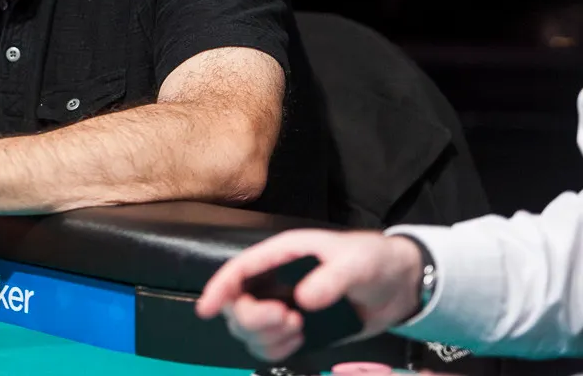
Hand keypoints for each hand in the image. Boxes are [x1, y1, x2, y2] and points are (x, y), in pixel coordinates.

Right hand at [194, 230, 424, 361]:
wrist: (398, 284)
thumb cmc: (373, 261)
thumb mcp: (357, 263)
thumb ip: (332, 279)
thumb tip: (303, 300)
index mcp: (282, 255)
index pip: (239, 269)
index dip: (219, 288)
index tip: (207, 309)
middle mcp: (274, 281)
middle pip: (238, 305)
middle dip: (255, 319)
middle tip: (290, 321)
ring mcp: (283, 306)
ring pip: (249, 330)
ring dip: (267, 337)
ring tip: (300, 330)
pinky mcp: (295, 329)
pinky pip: (269, 346)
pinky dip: (277, 350)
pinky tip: (300, 340)